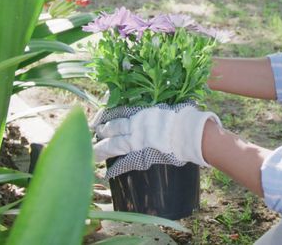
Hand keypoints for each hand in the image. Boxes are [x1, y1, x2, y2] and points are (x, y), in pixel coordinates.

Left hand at [93, 105, 220, 165]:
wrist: (188, 132)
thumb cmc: (182, 116)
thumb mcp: (166, 108)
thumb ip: (155, 110)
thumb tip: (154, 109)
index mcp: (140, 112)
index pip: (117, 113)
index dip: (107, 116)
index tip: (100, 119)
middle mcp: (135, 126)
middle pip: (112, 129)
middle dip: (101, 132)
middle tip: (93, 134)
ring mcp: (137, 142)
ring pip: (113, 145)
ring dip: (101, 149)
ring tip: (93, 153)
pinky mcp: (142, 156)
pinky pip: (125, 163)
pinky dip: (116, 168)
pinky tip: (107, 173)